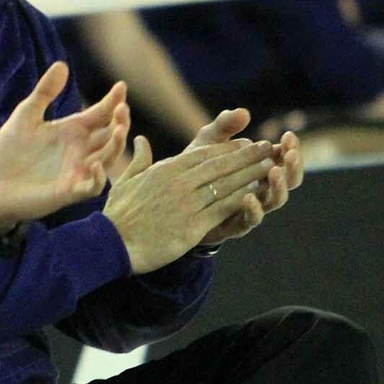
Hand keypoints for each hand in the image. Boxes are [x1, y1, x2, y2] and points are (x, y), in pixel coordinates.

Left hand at [0, 63, 127, 231]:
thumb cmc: (10, 151)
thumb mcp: (25, 116)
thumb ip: (44, 93)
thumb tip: (62, 65)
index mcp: (72, 130)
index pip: (100, 113)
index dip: (113, 100)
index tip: (121, 86)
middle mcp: (80, 149)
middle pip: (111, 134)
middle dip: (121, 121)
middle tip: (122, 108)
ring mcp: (77, 170)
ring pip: (108, 158)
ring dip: (117, 146)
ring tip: (119, 130)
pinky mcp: (69, 191)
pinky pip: (92, 186)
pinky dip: (97, 178)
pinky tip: (95, 165)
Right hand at [102, 136, 274, 273]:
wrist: (112, 243)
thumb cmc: (117, 215)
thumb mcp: (125, 181)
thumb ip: (139, 160)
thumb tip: (140, 140)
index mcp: (165, 170)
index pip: (202, 154)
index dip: (227, 149)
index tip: (245, 143)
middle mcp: (179, 183)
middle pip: (220, 165)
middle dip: (247, 156)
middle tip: (268, 148)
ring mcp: (187, 203)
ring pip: (226, 184)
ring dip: (251, 174)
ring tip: (271, 167)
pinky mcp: (192, 225)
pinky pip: (222, 208)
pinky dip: (241, 199)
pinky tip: (257, 194)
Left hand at [187, 113, 302, 236]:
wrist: (172, 198)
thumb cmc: (195, 168)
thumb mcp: (208, 142)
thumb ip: (224, 126)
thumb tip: (243, 112)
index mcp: (258, 167)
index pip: (284, 158)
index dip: (290, 148)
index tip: (288, 135)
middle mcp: (260, 188)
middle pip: (289, 181)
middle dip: (293, 167)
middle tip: (291, 154)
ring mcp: (249, 208)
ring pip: (275, 201)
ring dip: (279, 187)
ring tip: (275, 171)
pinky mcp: (234, 224)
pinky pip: (250, 220)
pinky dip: (253, 209)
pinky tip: (248, 197)